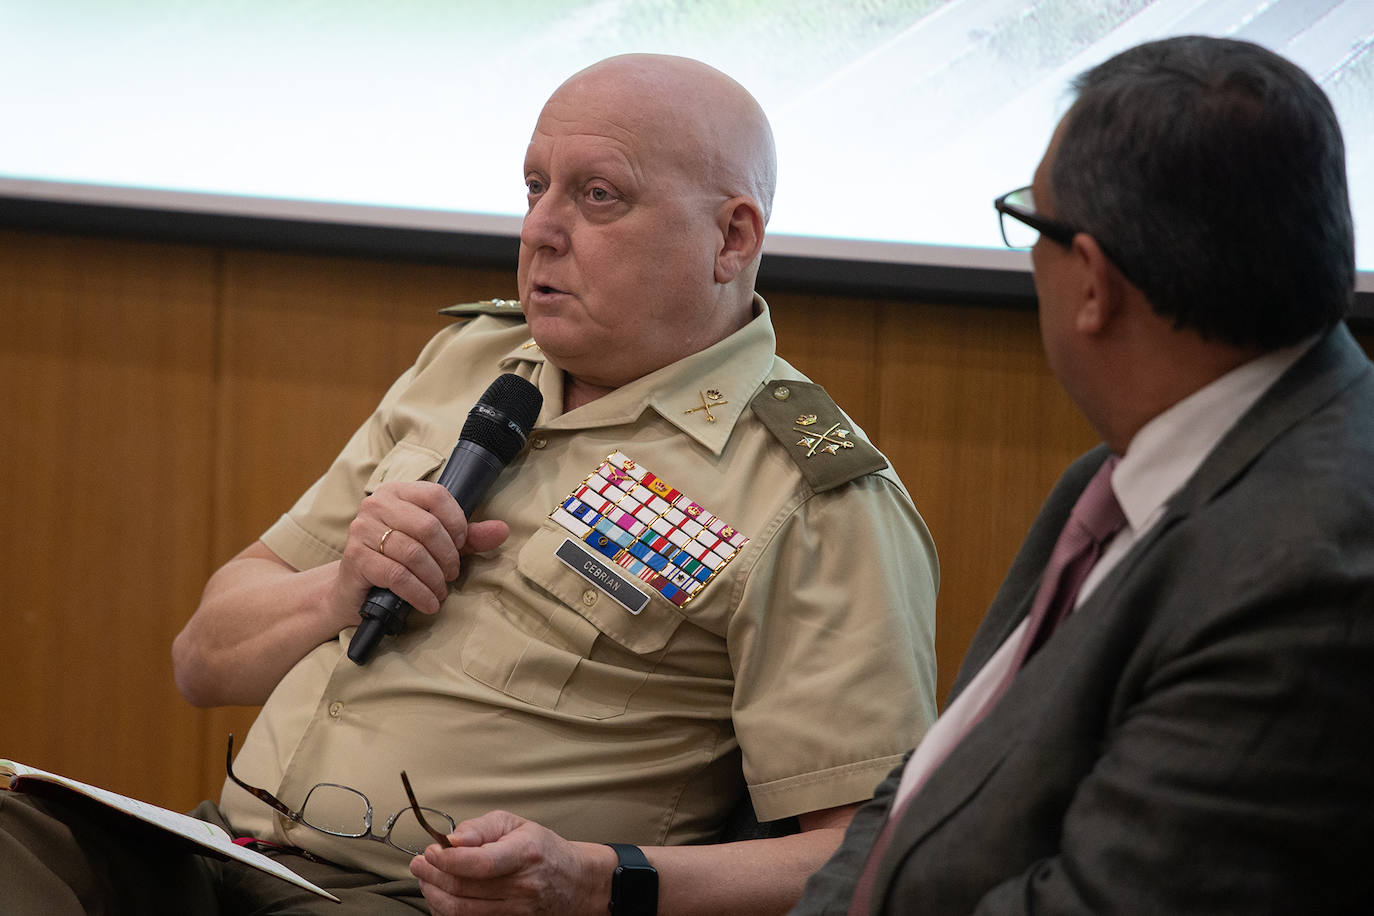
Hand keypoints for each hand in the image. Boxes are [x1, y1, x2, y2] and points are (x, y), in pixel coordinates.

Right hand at [330, 480, 509, 626]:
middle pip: (427, 526)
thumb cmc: (397, 561)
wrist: (354, 589)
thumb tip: (503, 530)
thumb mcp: (436, 546)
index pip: (437, 495)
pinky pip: (397, 575)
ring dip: (434, 578)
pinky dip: (419, 592)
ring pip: (413, 553)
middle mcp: (376, 504)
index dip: (457, 523)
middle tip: (451, 575)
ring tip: (440, 591)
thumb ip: (468, 537)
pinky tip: (428, 602)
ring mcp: (361, 530)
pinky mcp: (355, 557)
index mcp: (397, 492)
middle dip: (447, 556)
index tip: (461, 546)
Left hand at [410, 810, 611, 915]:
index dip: (448, 860)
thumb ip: (481, 828)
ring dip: (434, 895)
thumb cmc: (542, 849)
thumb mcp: (516, 824)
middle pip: (464, 889)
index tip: (431, 851)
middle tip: (419, 863)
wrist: (574, 882)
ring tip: (426, 879)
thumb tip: (452, 838)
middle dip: (432, 876)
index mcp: (525, 854)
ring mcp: (516, 911)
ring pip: (461, 911)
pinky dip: (447, 912)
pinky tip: (441, 897)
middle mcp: (522, 887)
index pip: (480, 863)